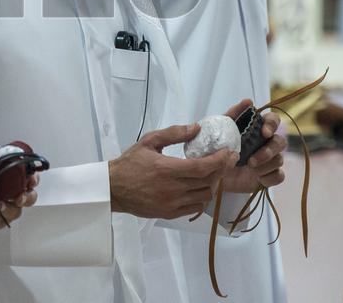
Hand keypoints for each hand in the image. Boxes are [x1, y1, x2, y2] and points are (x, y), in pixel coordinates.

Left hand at [0, 161, 38, 232]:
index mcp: (5, 176)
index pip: (26, 177)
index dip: (32, 178)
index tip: (31, 180)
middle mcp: (7, 192)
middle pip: (29, 195)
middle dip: (28, 196)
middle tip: (20, 196)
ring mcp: (3, 206)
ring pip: (18, 210)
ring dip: (12, 207)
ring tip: (0, 204)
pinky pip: (5, 221)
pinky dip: (0, 217)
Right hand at [109, 123, 237, 219]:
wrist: (113, 188)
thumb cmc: (130, 162)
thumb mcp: (149, 141)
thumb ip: (173, 133)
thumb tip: (196, 128)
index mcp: (168, 169)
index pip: (203, 167)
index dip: (219, 160)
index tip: (229, 153)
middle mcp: (173, 188)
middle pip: (208, 181)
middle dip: (220, 170)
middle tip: (225, 161)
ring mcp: (172, 203)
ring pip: (204, 196)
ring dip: (210, 184)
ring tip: (210, 174)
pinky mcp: (170, 213)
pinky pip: (195, 208)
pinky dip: (201, 198)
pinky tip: (198, 188)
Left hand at [220, 100, 287, 192]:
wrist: (210, 173)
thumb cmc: (216, 147)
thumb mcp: (220, 129)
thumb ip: (233, 114)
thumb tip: (248, 101)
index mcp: (257, 129)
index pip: (273, 120)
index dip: (272, 125)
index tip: (264, 133)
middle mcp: (266, 143)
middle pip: (281, 142)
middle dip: (269, 151)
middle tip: (252, 160)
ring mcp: (269, 160)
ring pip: (279, 160)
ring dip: (265, 165)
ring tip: (249, 168)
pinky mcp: (268, 175)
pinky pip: (279, 176)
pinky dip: (269, 177)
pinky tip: (256, 178)